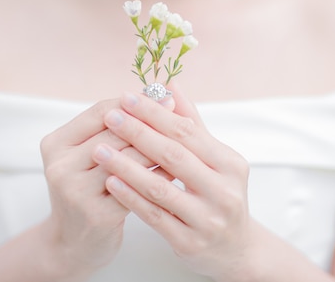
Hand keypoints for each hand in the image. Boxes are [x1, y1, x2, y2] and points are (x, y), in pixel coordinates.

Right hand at [40, 97, 174, 279]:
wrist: (73, 245)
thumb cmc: (88, 191)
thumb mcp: (88, 157)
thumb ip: (116, 127)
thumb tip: (159, 92)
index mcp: (55, 143)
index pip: (100, 111)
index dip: (134, 103)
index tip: (164, 95)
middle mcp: (60, 165)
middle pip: (115, 133)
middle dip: (152, 123)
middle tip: (182, 117)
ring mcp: (76, 191)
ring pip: (128, 159)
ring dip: (160, 148)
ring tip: (186, 140)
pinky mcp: (97, 215)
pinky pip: (137, 188)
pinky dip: (159, 176)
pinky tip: (177, 171)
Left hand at [92, 85, 254, 281]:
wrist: (235, 249)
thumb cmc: (218, 194)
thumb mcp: (214, 160)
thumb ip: (191, 123)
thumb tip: (170, 85)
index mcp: (230, 164)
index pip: (187, 131)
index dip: (155, 113)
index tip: (127, 98)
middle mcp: (224, 191)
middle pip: (174, 155)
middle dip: (138, 132)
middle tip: (110, 116)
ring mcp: (208, 220)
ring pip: (160, 187)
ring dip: (126, 165)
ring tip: (99, 149)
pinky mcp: (190, 243)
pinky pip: (154, 216)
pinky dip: (130, 197)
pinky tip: (110, 181)